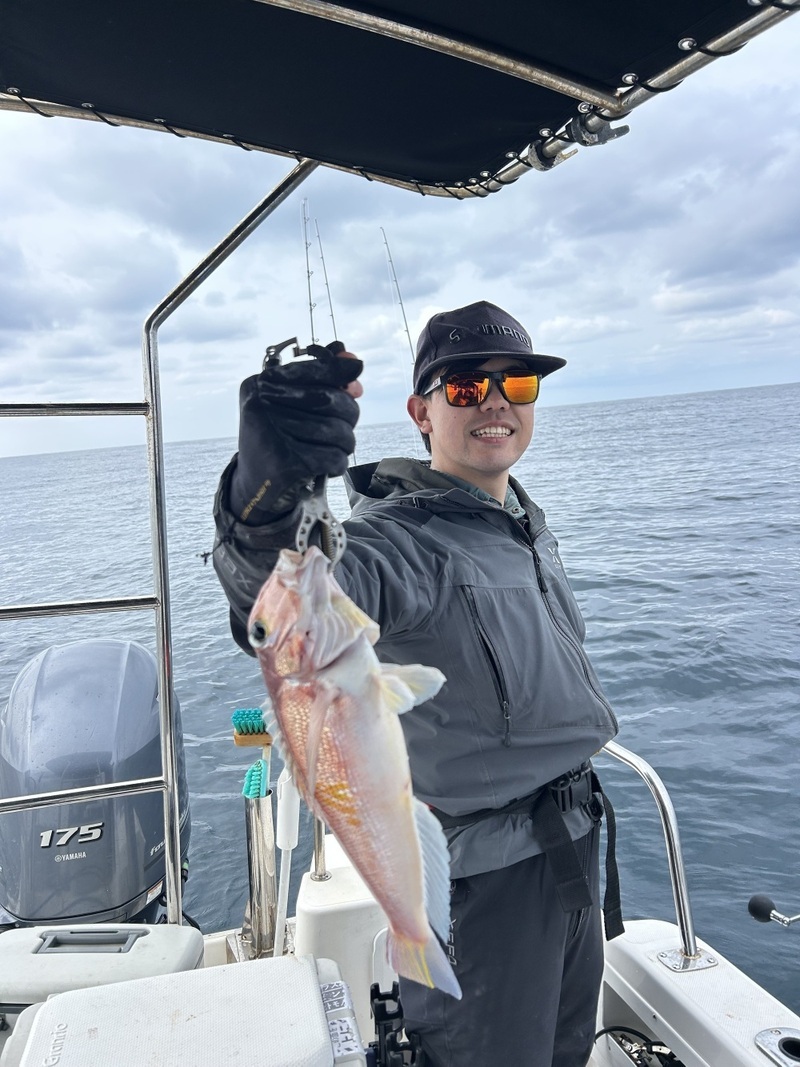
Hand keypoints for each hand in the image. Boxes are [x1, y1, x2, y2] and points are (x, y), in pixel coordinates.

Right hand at [229, 342, 362, 523]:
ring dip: (345, 443)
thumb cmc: (278, 439)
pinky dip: (338, 463)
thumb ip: (319, 382)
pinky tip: (327, 466)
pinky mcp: (286, 463)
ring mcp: (272, 433)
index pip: (309, 369)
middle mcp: (261, 404)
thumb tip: (354, 363)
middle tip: (344, 426)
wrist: (254, 485)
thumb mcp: (289, 405)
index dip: (338, 368)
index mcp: (260, 385)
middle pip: (330, 399)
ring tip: (333, 449)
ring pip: (338, 431)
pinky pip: (335, 457)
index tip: (357, 367)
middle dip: (348, 413)